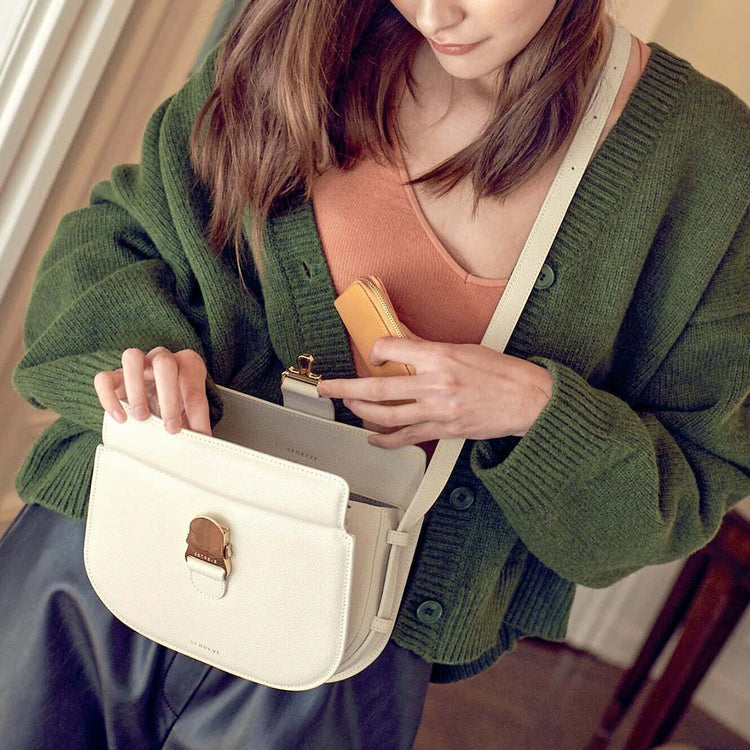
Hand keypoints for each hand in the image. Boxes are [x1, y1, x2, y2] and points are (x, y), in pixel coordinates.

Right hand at [93, 347, 212, 435]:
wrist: (157, 404)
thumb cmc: (177, 406)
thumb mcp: (190, 415)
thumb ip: (198, 424)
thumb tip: (205, 441)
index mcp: (187, 364)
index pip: (192, 381)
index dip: (190, 408)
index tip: (181, 430)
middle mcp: (162, 358)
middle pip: (164, 362)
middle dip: (167, 396)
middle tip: (168, 427)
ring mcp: (137, 364)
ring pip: (131, 357)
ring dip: (136, 388)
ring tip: (141, 418)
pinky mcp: (114, 376)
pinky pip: (104, 378)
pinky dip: (108, 397)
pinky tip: (120, 419)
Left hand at [316, 323, 552, 448]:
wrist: (528, 400)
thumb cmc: (502, 372)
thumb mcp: (465, 348)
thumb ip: (430, 348)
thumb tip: (405, 340)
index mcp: (440, 356)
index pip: (391, 347)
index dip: (375, 349)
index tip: (372, 353)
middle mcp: (435, 383)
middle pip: (378, 386)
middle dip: (346, 388)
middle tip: (327, 388)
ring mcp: (437, 409)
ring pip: (387, 414)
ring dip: (361, 411)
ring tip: (348, 406)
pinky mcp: (444, 429)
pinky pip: (407, 437)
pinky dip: (386, 439)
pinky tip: (373, 438)